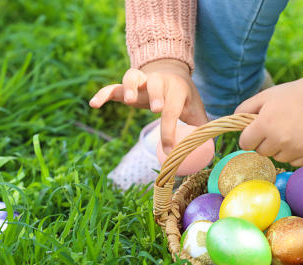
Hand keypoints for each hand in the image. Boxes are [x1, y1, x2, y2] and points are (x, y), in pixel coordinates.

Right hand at [89, 59, 207, 153]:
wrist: (172, 72)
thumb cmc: (184, 98)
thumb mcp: (196, 110)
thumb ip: (202, 129)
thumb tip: (209, 154)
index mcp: (177, 88)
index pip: (173, 108)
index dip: (171, 129)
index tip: (169, 149)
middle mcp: (159, 80)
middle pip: (155, 83)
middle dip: (156, 94)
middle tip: (156, 109)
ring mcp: (141, 80)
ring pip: (132, 76)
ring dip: (130, 87)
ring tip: (128, 101)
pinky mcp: (128, 85)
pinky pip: (113, 86)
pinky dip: (103, 92)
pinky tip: (94, 104)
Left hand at [235, 76, 302, 165]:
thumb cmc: (291, 95)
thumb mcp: (265, 96)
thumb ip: (244, 108)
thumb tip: (233, 122)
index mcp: (265, 124)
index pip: (245, 143)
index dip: (250, 136)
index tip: (258, 130)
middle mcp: (279, 139)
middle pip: (261, 152)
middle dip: (265, 142)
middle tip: (277, 127)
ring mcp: (296, 148)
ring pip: (278, 158)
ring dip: (281, 148)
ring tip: (291, 131)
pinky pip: (294, 162)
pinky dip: (296, 153)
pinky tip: (301, 138)